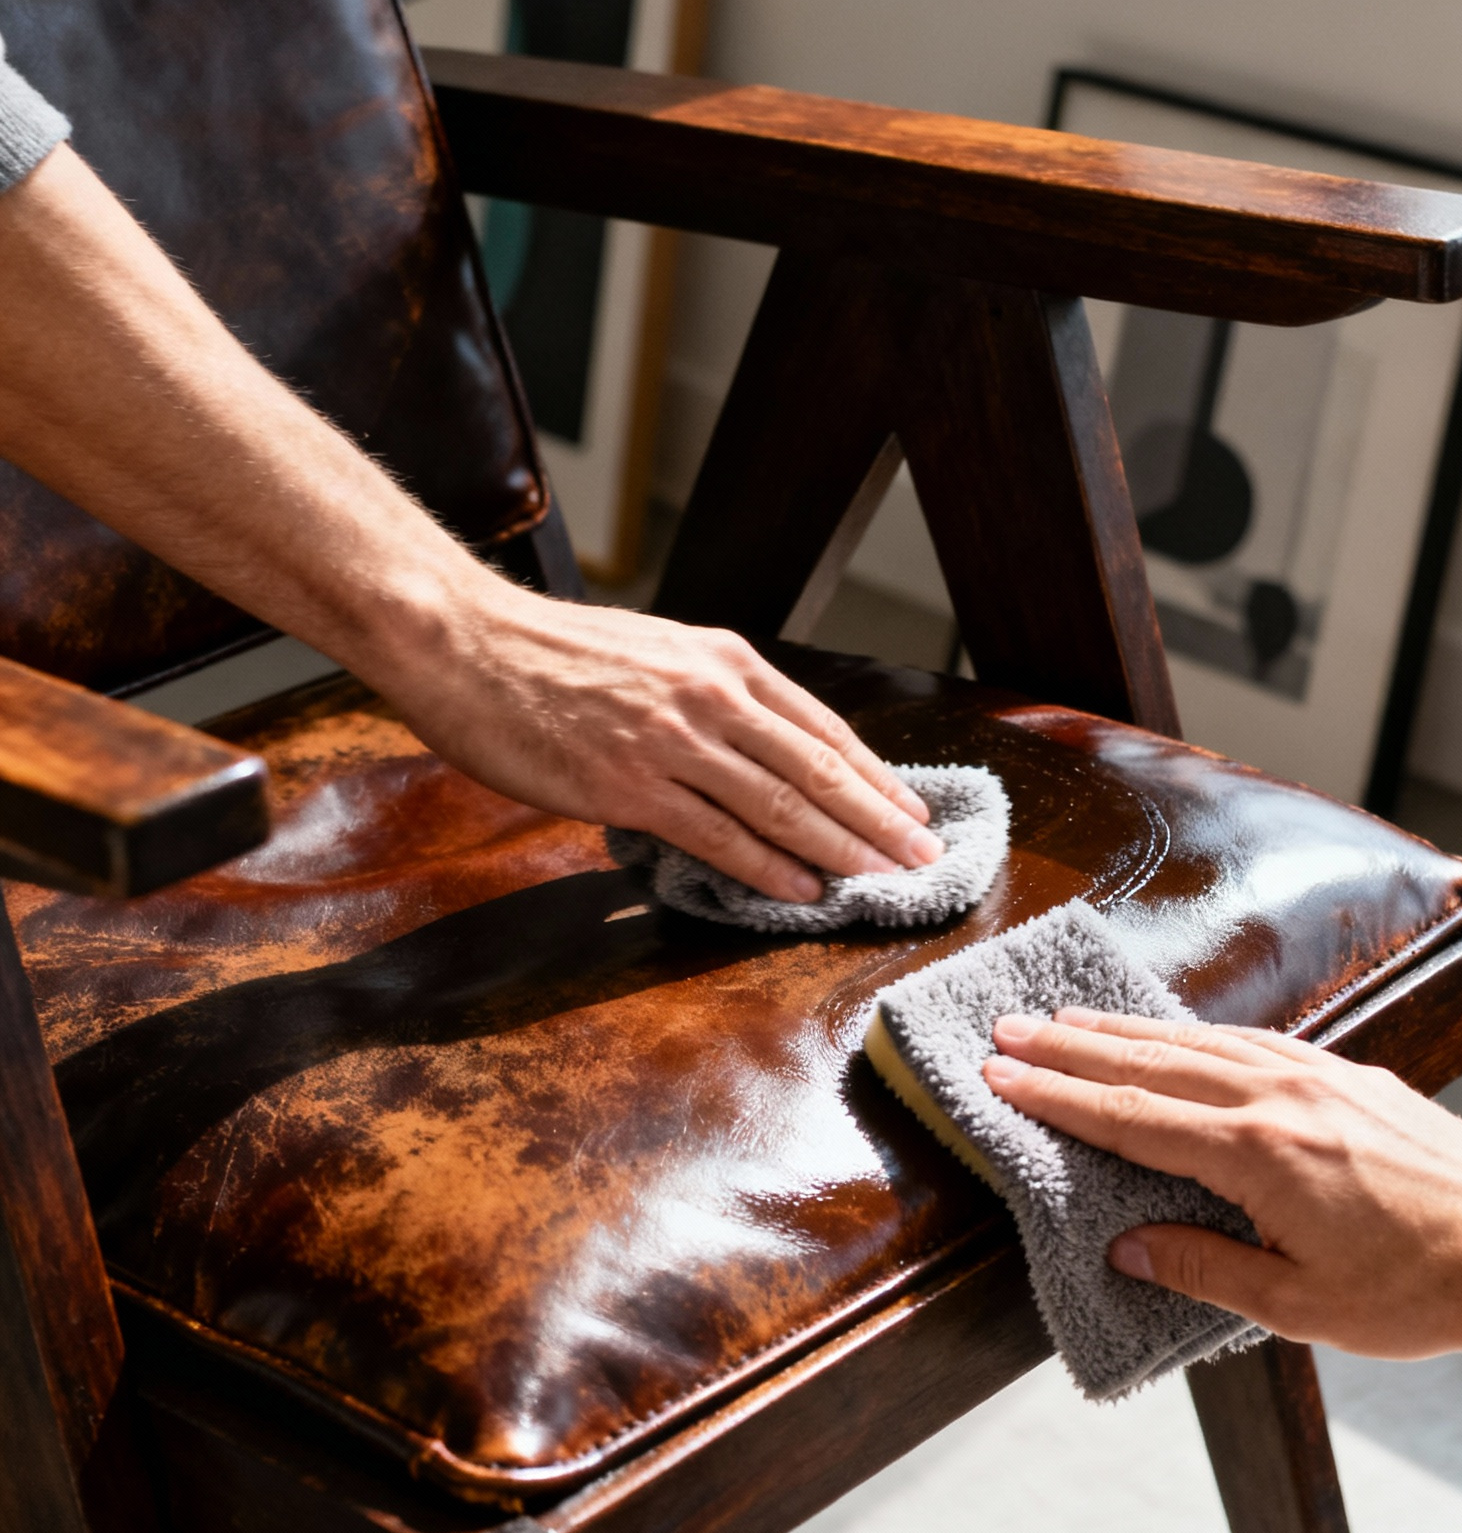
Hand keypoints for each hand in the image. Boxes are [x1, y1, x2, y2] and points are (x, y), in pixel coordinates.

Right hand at [376, 576, 942, 903]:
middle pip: (818, 768)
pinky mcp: (630, 784)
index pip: (821, 726)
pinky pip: (718, 833)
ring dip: (843, 849)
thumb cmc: (547, 652)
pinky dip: (769, 866)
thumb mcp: (651, 652)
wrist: (466, 642)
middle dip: (880, 819)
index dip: (873, 776)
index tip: (911, 810)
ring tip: (886, 880)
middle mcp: (711, 694)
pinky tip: (805, 890)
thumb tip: (750, 745)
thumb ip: (706, 693)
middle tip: (925, 858)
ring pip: (781, 803)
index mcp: (722, 659)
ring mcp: (673, 740)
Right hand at [982, 1010, 1461, 1375]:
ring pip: (1197, 1041)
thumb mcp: (1299, 1306)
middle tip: (1007, 1031)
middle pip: (1151, 1062)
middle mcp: (1280, 1097)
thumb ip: (1204, 1269)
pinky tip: (1169, 1033)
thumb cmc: (1417, 1290)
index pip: (1131, 1116)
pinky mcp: (1347, 1074)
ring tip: (1065, 1020)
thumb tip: (1127, 1248)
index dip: (1059, 1097)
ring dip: (1124, 1030)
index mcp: (1258, 1154)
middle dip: (1070, 1047)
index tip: (1001, 1078)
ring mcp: (1316, 1076)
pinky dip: (1192, 1032)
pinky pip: (1248, 1040)